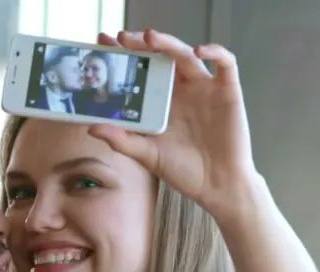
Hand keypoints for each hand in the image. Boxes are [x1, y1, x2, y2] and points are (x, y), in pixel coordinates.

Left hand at [89, 29, 257, 219]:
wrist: (217, 186)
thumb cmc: (183, 170)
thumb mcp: (147, 155)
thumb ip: (122, 140)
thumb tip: (92, 126)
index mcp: (161, 101)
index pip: (140, 70)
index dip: (124, 55)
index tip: (103, 44)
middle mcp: (181, 89)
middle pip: (161, 56)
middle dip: (141, 44)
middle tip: (122, 37)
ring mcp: (204, 88)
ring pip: (186, 54)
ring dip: (169, 42)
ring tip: (150, 37)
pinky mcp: (227, 91)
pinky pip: (226, 63)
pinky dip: (215, 51)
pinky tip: (198, 51)